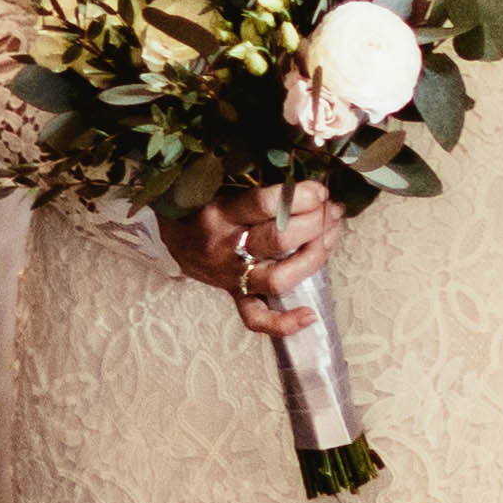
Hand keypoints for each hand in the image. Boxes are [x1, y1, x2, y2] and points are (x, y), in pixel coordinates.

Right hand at [159, 179, 342, 340]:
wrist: (172, 236)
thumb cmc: (202, 205)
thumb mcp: (219, 183)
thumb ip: (256, 181)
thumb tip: (305, 180)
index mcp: (219, 213)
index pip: (265, 205)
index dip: (301, 197)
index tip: (319, 190)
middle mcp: (225, 247)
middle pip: (278, 241)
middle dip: (315, 223)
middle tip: (329, 209)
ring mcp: (231, 277)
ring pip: (278, 279)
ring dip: (314, 258)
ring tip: (330, 236)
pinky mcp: (235, 296)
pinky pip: (257, 318)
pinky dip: (285, 322)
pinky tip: (310, 314)